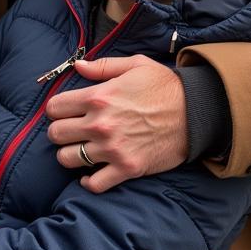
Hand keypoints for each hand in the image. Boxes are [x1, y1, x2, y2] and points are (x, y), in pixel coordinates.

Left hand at [46, 54, 187, 192]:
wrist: (196, 113)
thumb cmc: (164, 86)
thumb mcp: (135, 65)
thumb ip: (102, 66)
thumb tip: (77, 66)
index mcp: (98, 97)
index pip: (54, 108)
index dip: (56, 109)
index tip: (64, 111)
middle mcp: (101, 124)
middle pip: (55, 134)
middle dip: (59, 131)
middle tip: (71, 131)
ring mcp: (113, 149)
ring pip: (67, 159)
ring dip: (71, 155)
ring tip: (81, 149)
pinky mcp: (127, 168)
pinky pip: (94, 184)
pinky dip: (89, 181)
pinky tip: (92, 173)